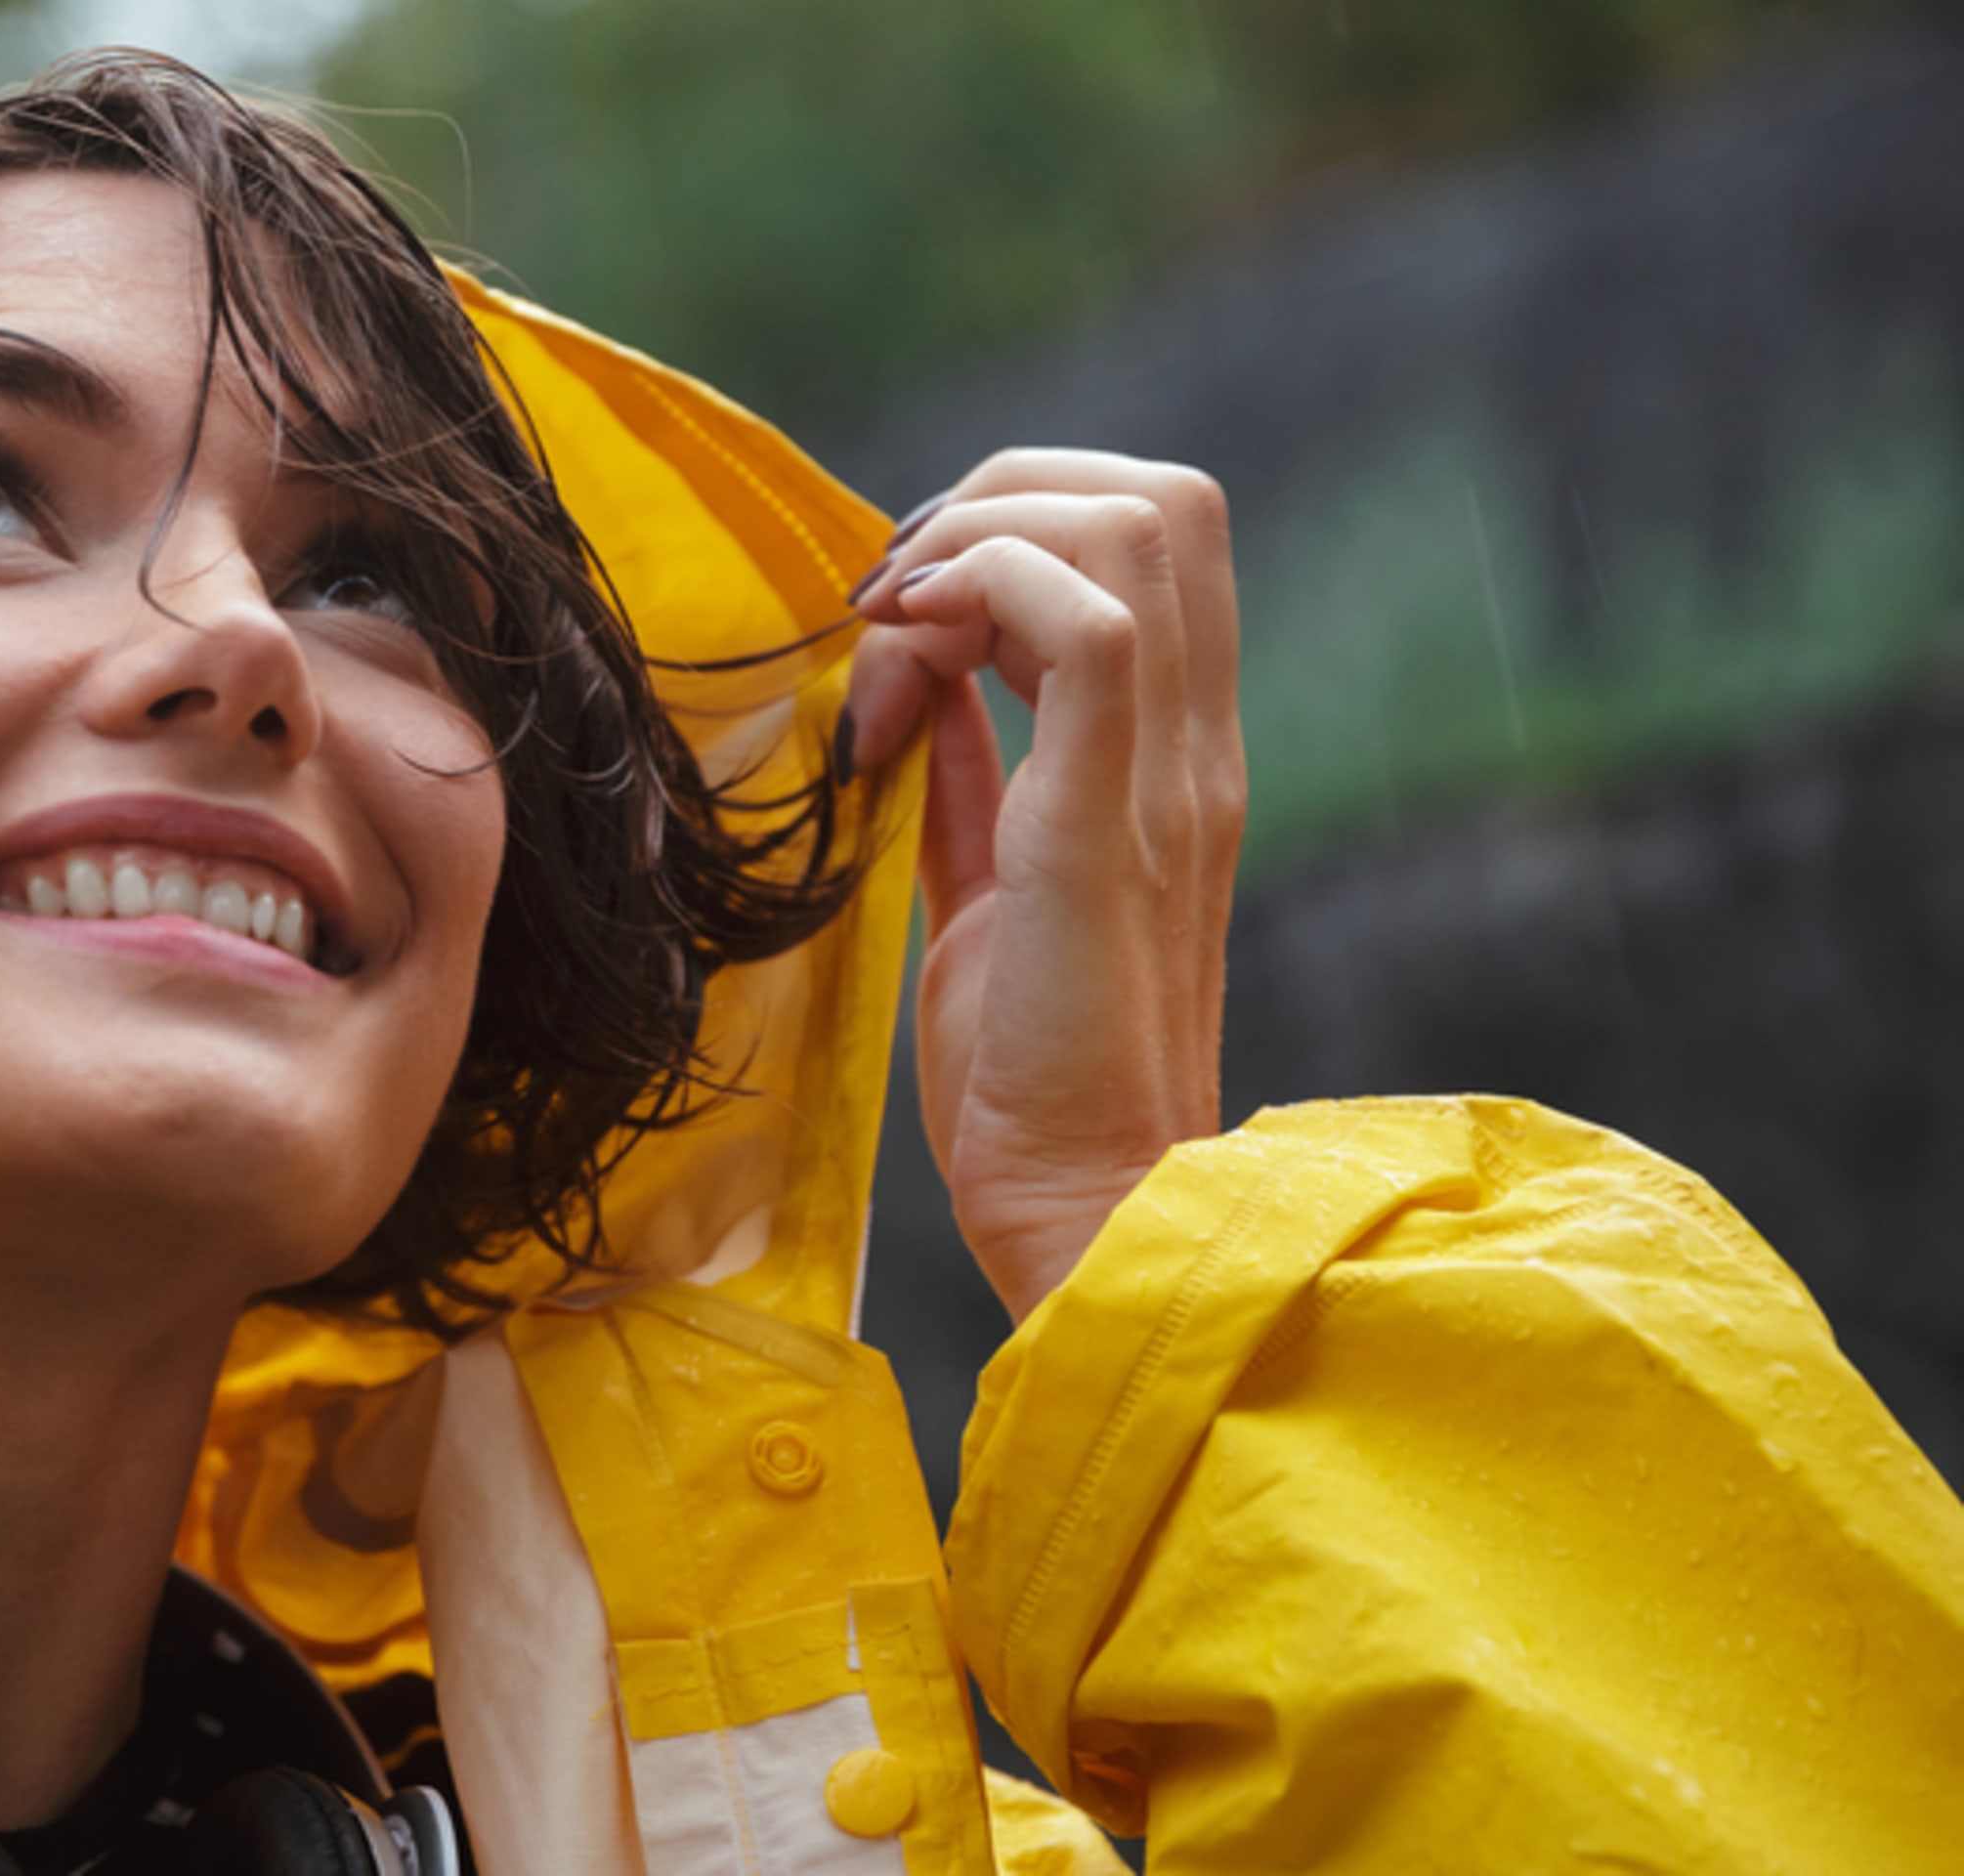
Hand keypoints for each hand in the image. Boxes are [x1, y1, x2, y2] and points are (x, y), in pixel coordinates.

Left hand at [842, 449, 1243, 1319]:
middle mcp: (1194, 746)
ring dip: (978, 537)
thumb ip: (972, 781)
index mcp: (1174, 757)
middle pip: (1162, 497)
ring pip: (1135, 523)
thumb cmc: (1030, 1075)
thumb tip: (919, 687)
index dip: (1017, 522)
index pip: (1157, 539)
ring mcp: (1168, 776)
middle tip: (890, 600)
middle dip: (999, 496)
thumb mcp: (988, 888)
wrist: (1082, 1203)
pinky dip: (978, 595)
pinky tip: (899, 668)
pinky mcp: (1111, 817)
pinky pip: (1087, 621)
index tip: (904, 610)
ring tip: (889, 634)